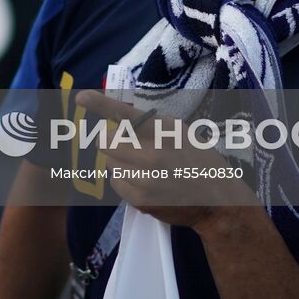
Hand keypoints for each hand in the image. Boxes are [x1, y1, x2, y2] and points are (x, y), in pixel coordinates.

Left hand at [76, 90, 252, 229]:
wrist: (217, 200)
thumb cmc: (199, 159)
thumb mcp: (180, 132)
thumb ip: (151, 125)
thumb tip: (119, 119)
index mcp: (164, 132)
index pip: (126, 115)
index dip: (101, 105)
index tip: (81, 97)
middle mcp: (152, 154)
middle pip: (107, 142)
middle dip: (112, 140)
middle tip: (127, 145)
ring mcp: (145, 180)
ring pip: (110, 163)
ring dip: (120, 162)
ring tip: (143, 166)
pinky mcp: (140, 200)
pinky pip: (117, 183)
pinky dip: (124, 180)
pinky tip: (145, 181)